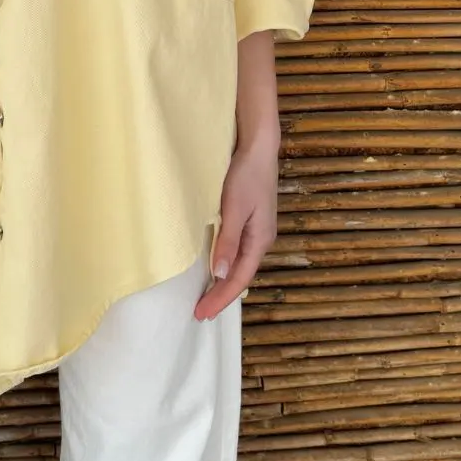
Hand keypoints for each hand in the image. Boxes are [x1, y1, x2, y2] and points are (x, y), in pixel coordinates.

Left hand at [194, 137, 277, 320]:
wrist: (258, 147)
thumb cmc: (246, 175)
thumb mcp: (234, 209)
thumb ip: (227, 241)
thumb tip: (220, 274)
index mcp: (260, 240)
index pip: (239, 279)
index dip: (220, 298)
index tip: (201, 313)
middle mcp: (261, 240)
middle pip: (240, 276)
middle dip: (221, 296)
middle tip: (200, 313)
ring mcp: (256, 231)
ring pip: (239, 265)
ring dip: (223, 283)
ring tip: (205, 298)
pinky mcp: (249, 221)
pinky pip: (237, 251)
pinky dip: (225, 265)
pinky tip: (215, 268)